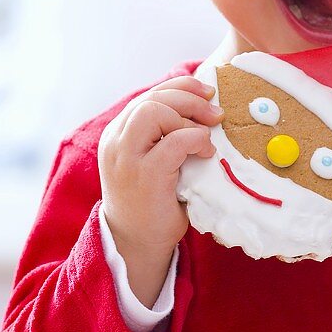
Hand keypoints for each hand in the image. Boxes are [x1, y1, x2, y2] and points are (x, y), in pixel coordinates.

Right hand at [98, 74, 222, 255]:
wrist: (135, 243)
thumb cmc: (152, 200)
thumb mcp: (152, 159)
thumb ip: (164, 134)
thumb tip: (204, 106)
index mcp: (117, 134)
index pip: (148, 95)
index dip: (180, 88)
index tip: (207, 93)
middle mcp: (116, 142)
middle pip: (151, 99)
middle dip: (189, 99)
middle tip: (215, 114)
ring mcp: (126, 158)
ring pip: (154, 112)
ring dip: (188, 118)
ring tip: (205, 136)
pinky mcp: (144, 175)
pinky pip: (174, 142)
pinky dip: (195, 139)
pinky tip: (205, 152)